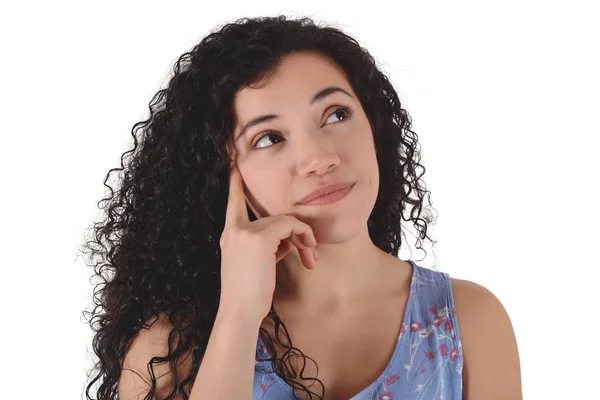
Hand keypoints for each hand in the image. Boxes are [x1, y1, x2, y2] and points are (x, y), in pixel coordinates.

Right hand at [218, 162, 317, 322]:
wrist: (239, 313)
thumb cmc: (249, 295)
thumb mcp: (256, 265)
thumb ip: (269, 246)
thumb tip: (290, 239)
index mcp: (230, 235)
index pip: (233, 201)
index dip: (235, 182)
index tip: (233, 162)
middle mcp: (234, 230)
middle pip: (274, 217)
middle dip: (296, 234)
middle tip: (310, 256)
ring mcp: (245, 232)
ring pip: (285, 221)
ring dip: (303, 238)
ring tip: (310, 260)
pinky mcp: (259, 239)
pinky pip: (291, 226)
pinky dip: (304, 238)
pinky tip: (307, 258)